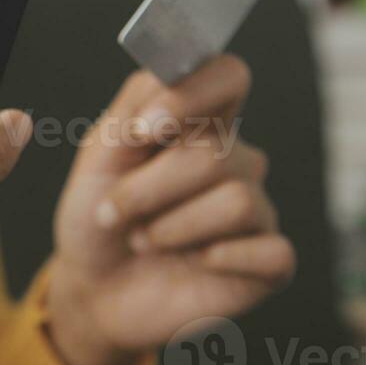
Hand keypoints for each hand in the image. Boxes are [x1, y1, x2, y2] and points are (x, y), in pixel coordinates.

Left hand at [46, 56, 295, 364]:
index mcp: (198, 125)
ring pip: (236, 200)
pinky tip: (196, 264)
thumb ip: (132, 108)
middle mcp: (235, 161)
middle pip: (214, 153)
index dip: (192, 95)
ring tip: (146, 241)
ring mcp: (257, 210)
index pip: (227, 76)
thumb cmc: (98, 218)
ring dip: (171, 228)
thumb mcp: (98, 156)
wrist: (92, 288)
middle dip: (148, 189)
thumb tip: (169, 86)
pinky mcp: (270, 262)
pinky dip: (222, 259)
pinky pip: (272, 250)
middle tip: (114, 213)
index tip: (144, 130)